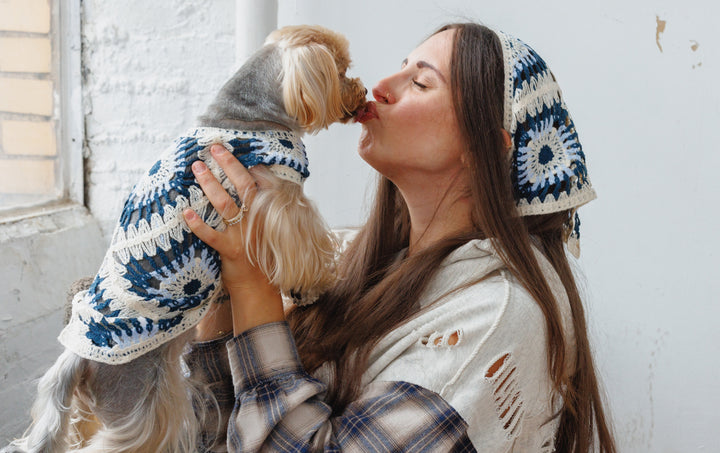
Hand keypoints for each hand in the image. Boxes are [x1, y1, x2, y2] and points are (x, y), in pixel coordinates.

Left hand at [183, 145, 283, 335]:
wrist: (258, 288)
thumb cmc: (258, 255)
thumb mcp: (264, 229)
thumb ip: (258, 209)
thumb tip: (250, 183)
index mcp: (267, 213)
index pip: (260, 182)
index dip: (246, 164)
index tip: (230, 150)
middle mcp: (257, 220)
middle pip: (243, 186)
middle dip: (228, 165)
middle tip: (213, 148)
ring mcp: (244, 235)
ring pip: (225, 205)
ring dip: (210, 185)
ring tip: (197, 168)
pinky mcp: (231, 250)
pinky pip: (212, 235)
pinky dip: (198, 224)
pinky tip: (186, 212)